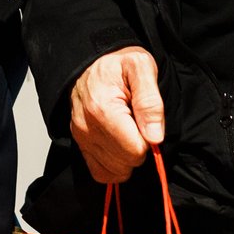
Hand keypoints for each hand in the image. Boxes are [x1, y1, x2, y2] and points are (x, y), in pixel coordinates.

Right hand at [69, 46, 163, 185]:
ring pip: (115, 171)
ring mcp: (81, 137)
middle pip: (126, 163)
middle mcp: (87, 126)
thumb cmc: (119, 63)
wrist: (93, 61)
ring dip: (126, 157)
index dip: (148, 138)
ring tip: (127, 130)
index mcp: (102, 108)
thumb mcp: (142, 68)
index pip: (135, 150)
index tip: (145, 119)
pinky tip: (119, 147)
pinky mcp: (79, 144)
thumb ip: (150, 101)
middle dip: (138, 148)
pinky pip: (100, 173)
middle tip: (136, 123)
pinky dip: (114, 166)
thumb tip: (154, 137)